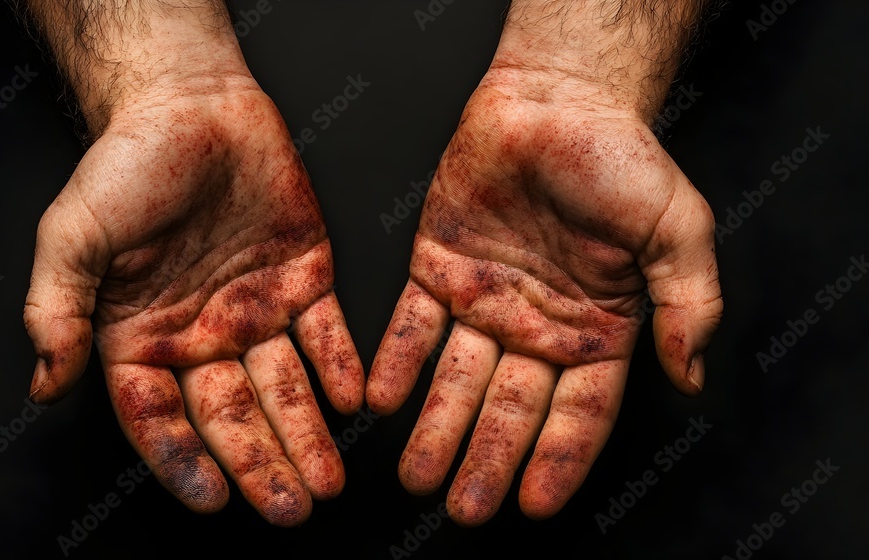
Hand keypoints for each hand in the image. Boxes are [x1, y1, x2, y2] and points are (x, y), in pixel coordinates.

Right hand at [23, 84, 363, 525]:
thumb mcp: (72, 235)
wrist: (191, 103)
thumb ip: (55, 311)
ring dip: (307, 435)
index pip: (161, 418)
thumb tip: (44, 386)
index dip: (184, 461)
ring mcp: (257, 311)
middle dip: (261, 465)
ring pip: (285, 388)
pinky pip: (326, 335)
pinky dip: (340, 368)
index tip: (213, 500)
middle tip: (291, 508)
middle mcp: (203, 336)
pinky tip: (352, 400)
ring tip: (328, 480)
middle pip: (233, 416)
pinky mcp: (304, 279)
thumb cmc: (126, 165)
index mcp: (142, 338)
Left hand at [366, 68, 721, 525]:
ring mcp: (484, 301)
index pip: (578, 412)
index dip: (558, 459)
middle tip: (463, 509)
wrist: (556, 98)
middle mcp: (536, 327)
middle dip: (486, 460)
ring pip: (457, 378)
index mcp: (597, 330)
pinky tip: (382, 400)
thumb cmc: (622, 158)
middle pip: (510, 409)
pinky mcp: (437, 268)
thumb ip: (690, 304)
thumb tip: (691, 377)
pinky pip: (414, 325)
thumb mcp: (678, 230)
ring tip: (415, 474)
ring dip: (435, 427)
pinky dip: (397, 362)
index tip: (535, 505)